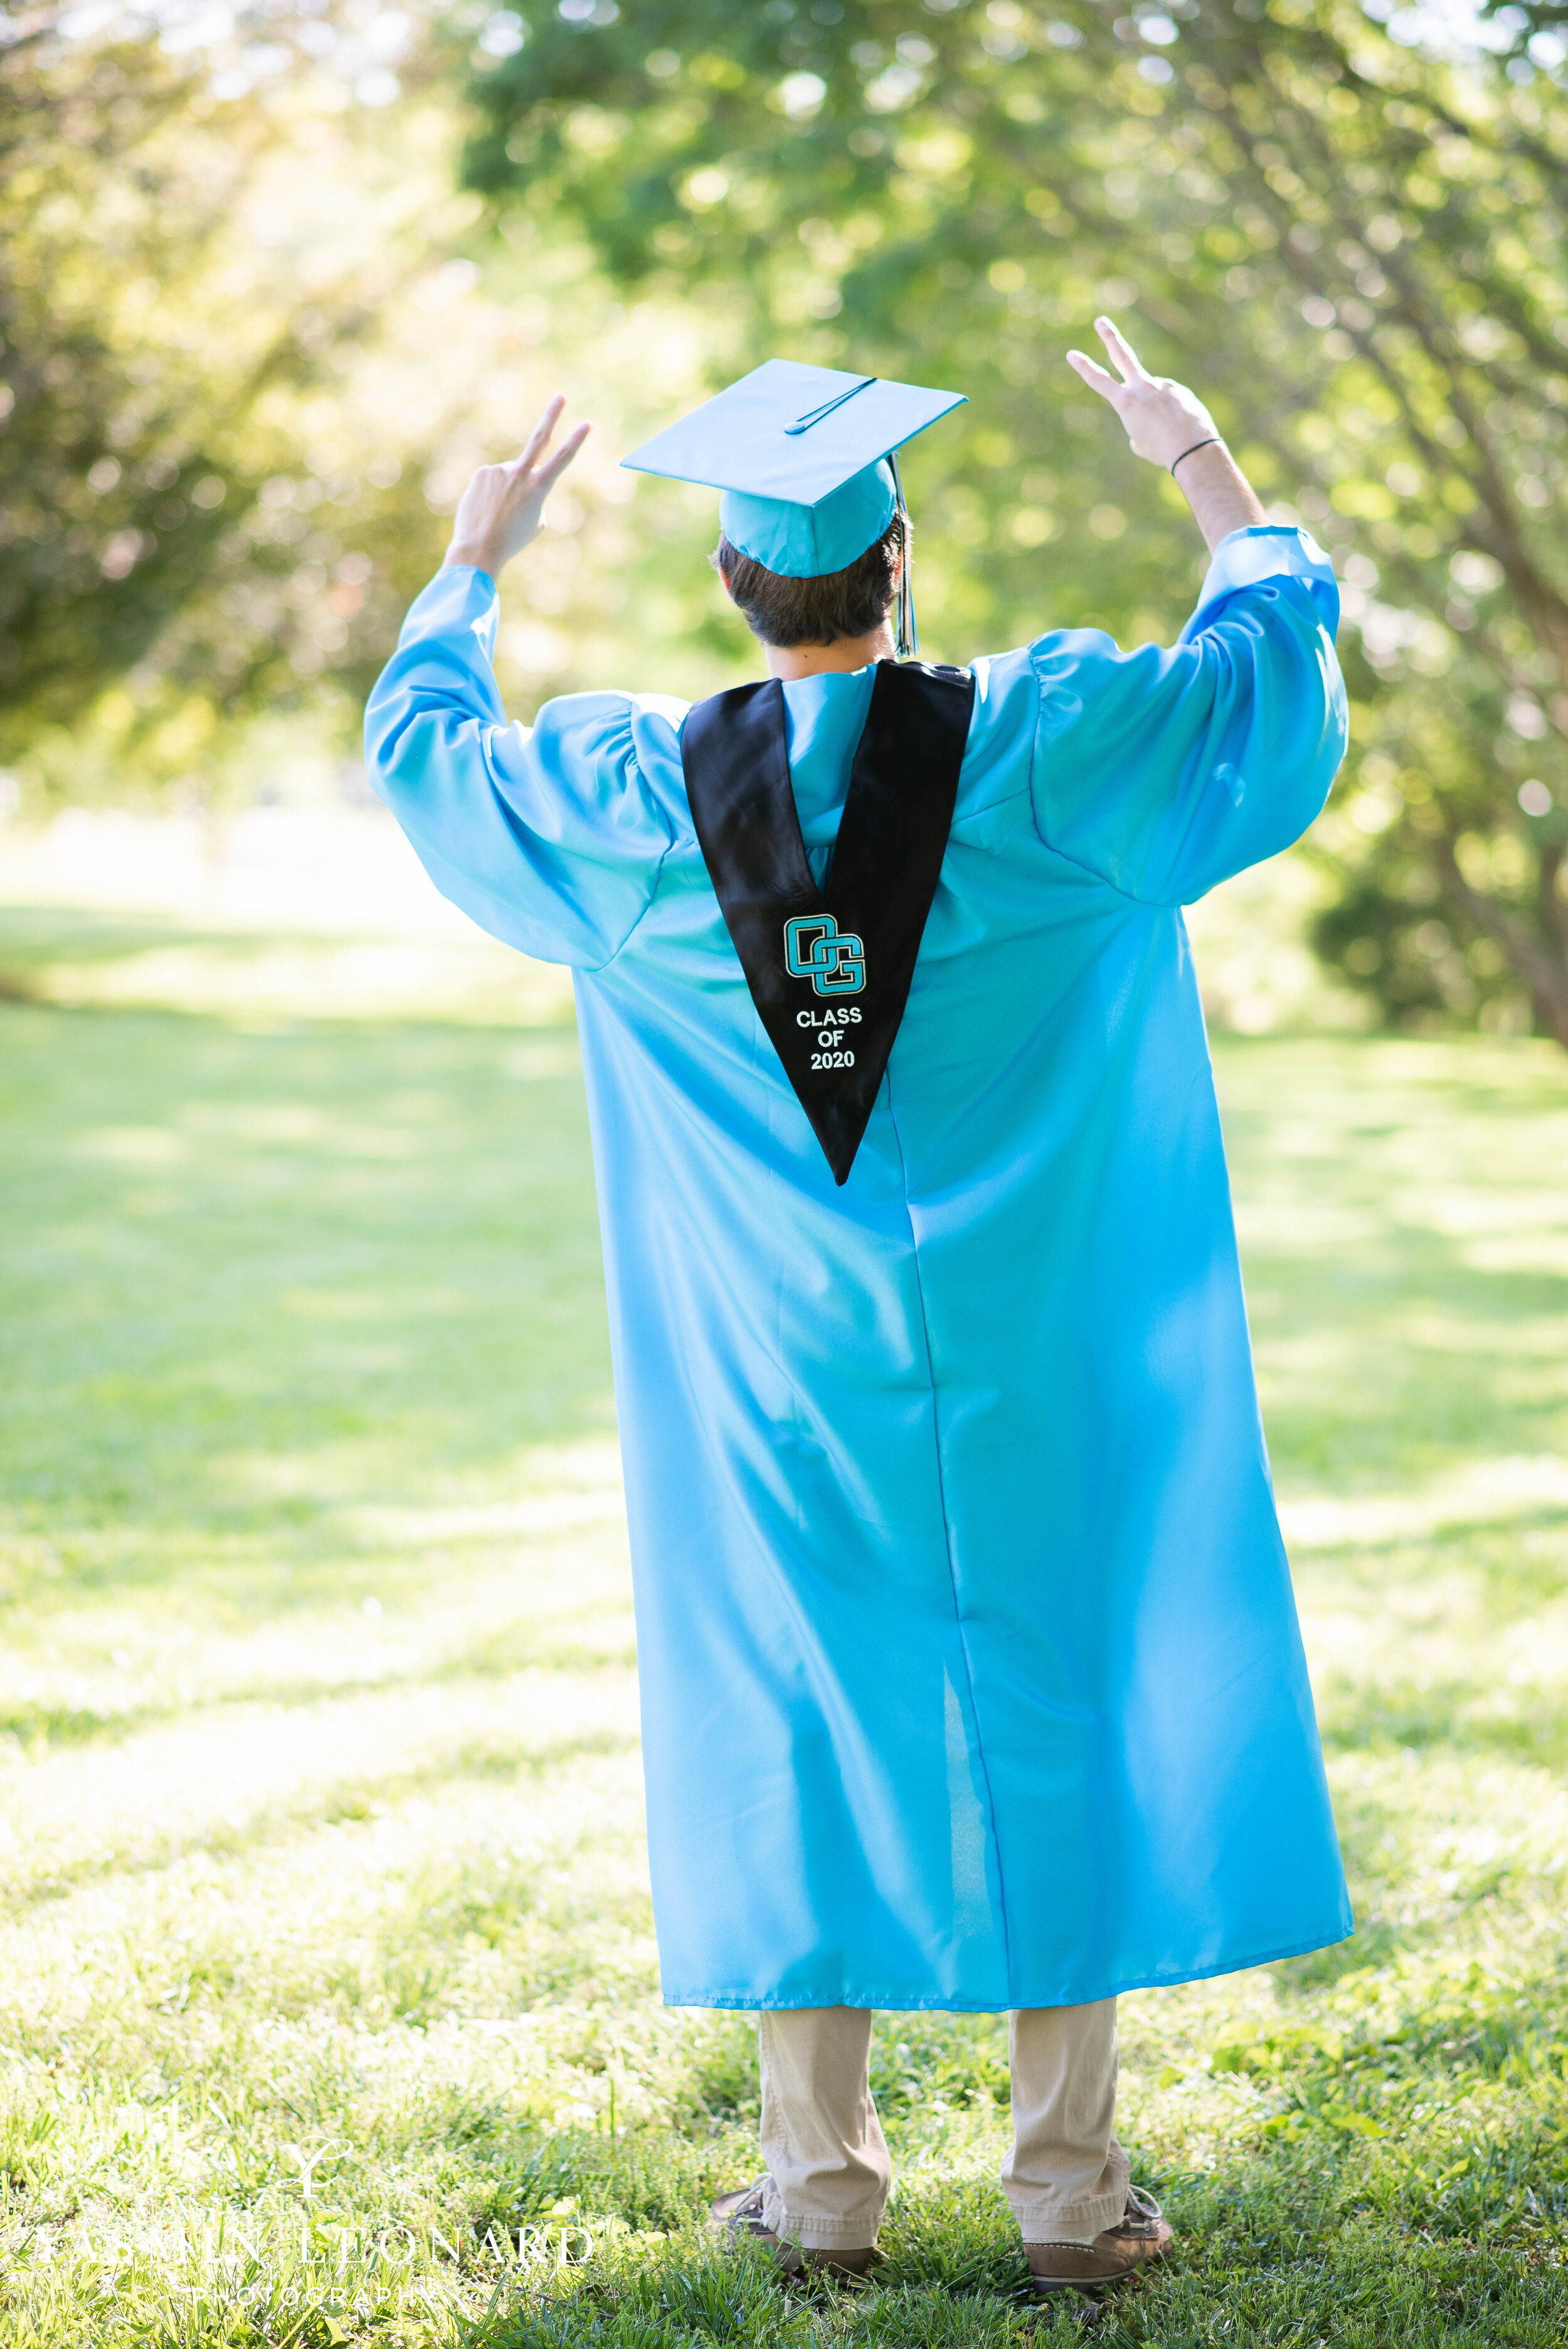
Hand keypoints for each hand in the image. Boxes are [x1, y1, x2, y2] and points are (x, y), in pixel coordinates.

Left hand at [444, 396, 591, 575]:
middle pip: (539, 437)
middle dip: (553, 415)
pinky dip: (491, 493)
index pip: (563, 458)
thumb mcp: (535, 521)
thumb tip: (519, 478)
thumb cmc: (512, 540)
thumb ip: (533, 494)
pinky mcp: (482, 472)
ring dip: (507, 491)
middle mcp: (520, 473)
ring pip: (509, 475)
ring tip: (499, 513)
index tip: (587, 423)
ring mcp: (499, 470)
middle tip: (561, 397)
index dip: (576, 440)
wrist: (479, 548)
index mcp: (539, 487)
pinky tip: (486, 509)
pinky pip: (492, 480)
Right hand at [1066, 318, 1218, 468]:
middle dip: (1110, 337)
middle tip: (1101, 321)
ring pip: (1154, 398)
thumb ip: (1137, 423)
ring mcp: (1162, 385)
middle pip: (1123, 355)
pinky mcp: (1179, 389)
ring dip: (1158, 414)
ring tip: (1169, 430)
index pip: (1099, 381)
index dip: (1083, 367)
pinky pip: (1171, 403)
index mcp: (1126, 403)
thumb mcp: (1139, 443)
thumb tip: (1150, 411)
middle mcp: (1142, 388)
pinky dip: (1173, 415)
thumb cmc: (1161, 451)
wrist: (1192, 449)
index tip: (1072, 354)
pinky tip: (1181, 426)